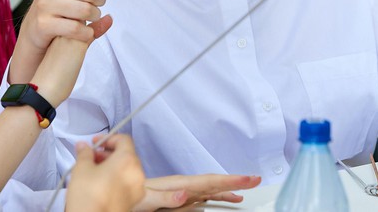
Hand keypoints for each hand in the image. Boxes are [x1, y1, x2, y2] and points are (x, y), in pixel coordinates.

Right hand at [9, 0, 112, 84]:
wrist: (35, 27)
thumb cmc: (60, 2)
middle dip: (101, 0)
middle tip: (98, 4)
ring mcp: (45, 4)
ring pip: (85, 10)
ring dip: (95, 16)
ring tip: (94, 16)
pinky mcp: (44, 24)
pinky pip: (75, 28)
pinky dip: (87, 32)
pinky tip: (87, 32)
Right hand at [66, 135, 145, 211]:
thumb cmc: (89, 197)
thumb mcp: (82, 168)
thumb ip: (85, 153)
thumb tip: (83, 146)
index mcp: (128, 160)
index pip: (124, 139)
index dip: (108, 138)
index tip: (96, 142)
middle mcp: (137, 173)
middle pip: (126, 154)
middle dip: (108, 152)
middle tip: (92, 156)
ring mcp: (137, 189)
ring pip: (126, 169)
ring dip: (111, 165)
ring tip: (93, 170)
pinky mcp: (133, 202)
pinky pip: (127, 182)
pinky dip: (116, 178)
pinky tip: (100, 183)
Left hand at [133, 173, 261, 210]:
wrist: (122, 193)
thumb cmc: (132, 194)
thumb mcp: (147, 198)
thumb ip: (166, 196)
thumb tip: (186, 193)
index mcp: (179, 184)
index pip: (209, 181)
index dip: (230, 180)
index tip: (248, 178)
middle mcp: (184, 185)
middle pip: (214, 182)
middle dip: (234, 181)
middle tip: (255, 179)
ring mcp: (183, 190)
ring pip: (211, 189)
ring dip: (228, 189)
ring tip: (244, 190)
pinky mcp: (179, 197)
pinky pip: (203, 195)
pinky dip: (217, 195)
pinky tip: (224, 198)